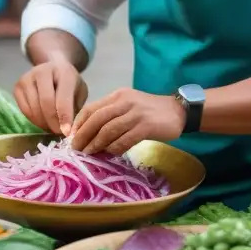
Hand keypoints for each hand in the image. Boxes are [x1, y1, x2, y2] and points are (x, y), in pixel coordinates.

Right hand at [14, 60, 87, 135]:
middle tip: (59, 132)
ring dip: (43, 123)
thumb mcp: (80, 93)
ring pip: (34, 108)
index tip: (67, 132)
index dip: (64, 118)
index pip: (63, 99)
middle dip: (52, 122)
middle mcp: (43, 71)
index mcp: (64, 72)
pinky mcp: (17, 86)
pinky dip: (34, 120)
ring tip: (52, 126)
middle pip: (46, 103)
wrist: (54, 68)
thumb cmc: (69, 84)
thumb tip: (68, 130)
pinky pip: (25, 110)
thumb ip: (76, 109)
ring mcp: (27, 78)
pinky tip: (42, 120)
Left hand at [69, 88, 185, 155]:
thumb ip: (111, 116)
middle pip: (97, 119)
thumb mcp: (128, 106)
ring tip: (89, 154)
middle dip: (84, 135)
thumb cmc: (151, 112)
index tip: (72, 137)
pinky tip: (110, 154)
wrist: (178, 111)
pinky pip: (125, 139)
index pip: (91, 108)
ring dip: (96, 144)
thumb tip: (89, 135)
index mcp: (118, 95)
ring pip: (109, 129)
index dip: (79, 123)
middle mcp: (125, 102)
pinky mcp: (146, 126)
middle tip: (76, 149)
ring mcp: (136, 113)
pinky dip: (114, 148)